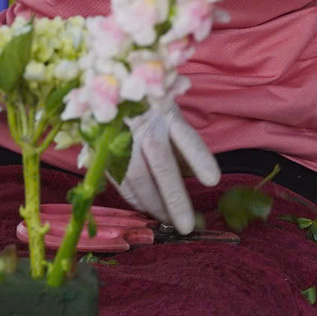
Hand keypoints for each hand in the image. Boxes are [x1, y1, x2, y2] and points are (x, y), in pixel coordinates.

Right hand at [114, 102, 219, 233]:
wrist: (103, 89)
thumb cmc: (144, 101)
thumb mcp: (166, 109)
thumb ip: (179, 138)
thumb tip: (194, 173)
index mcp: (164, 111)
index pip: (185, 138)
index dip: (199, 159)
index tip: (213, 180)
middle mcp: (143, 125)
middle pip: (162, 166)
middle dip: (175, 199)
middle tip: (187, 225)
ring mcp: (121, 137)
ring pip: (138, 178)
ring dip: (153, 204)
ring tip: (167, 221)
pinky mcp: (104, 149)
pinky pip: (120, 179)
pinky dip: (133, 197)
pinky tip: (144, 208)